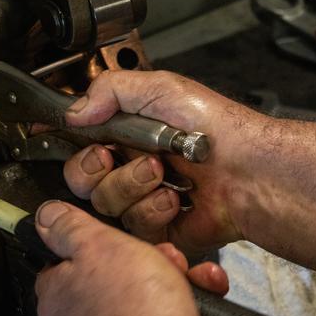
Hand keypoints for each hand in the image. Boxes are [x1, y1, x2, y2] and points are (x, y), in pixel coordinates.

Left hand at [34, 200, 227, 315]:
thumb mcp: (97, 247)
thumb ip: (68, 228)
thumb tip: (46, 217)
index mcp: (58, 295)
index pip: (66, 256)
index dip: (99, 240)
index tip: (120, 236)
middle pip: (115, 273)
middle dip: (149, 259)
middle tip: (163, 260)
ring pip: (147, 294)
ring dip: (177, 279)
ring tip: (191, 280)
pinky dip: (190, 307)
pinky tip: (203, 301)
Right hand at [61, 70, 270, 254]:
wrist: (248, 169)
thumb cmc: (216, 127)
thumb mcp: (161, 88)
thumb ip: (109, 90)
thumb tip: (73, 110)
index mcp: (127, 132)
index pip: (78, 141)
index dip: (67, 143)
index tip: (66, 141)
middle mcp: (130, 165)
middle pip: (80, 179)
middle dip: (94, 169)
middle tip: (114, 157)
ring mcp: (142, 198)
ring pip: (104, 203)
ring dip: (131, 185)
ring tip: (162, 173)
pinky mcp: (156, 227)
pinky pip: (132, 228)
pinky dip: (153, 210)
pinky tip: (176, 199)